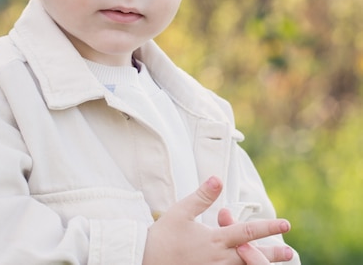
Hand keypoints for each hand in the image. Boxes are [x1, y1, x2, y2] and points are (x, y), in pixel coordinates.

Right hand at [142, 176, 293, 264]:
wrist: (143, 261)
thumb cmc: (162, 237)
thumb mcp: (181, 212)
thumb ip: (202, 196)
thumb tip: (218, 178)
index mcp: (215, 240)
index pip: (248, 232)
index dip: (268, 227)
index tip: (285, 224)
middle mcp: (219, 260)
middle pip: (252, 257)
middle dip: (272, 254)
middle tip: (290, 252)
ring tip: (274, 263)